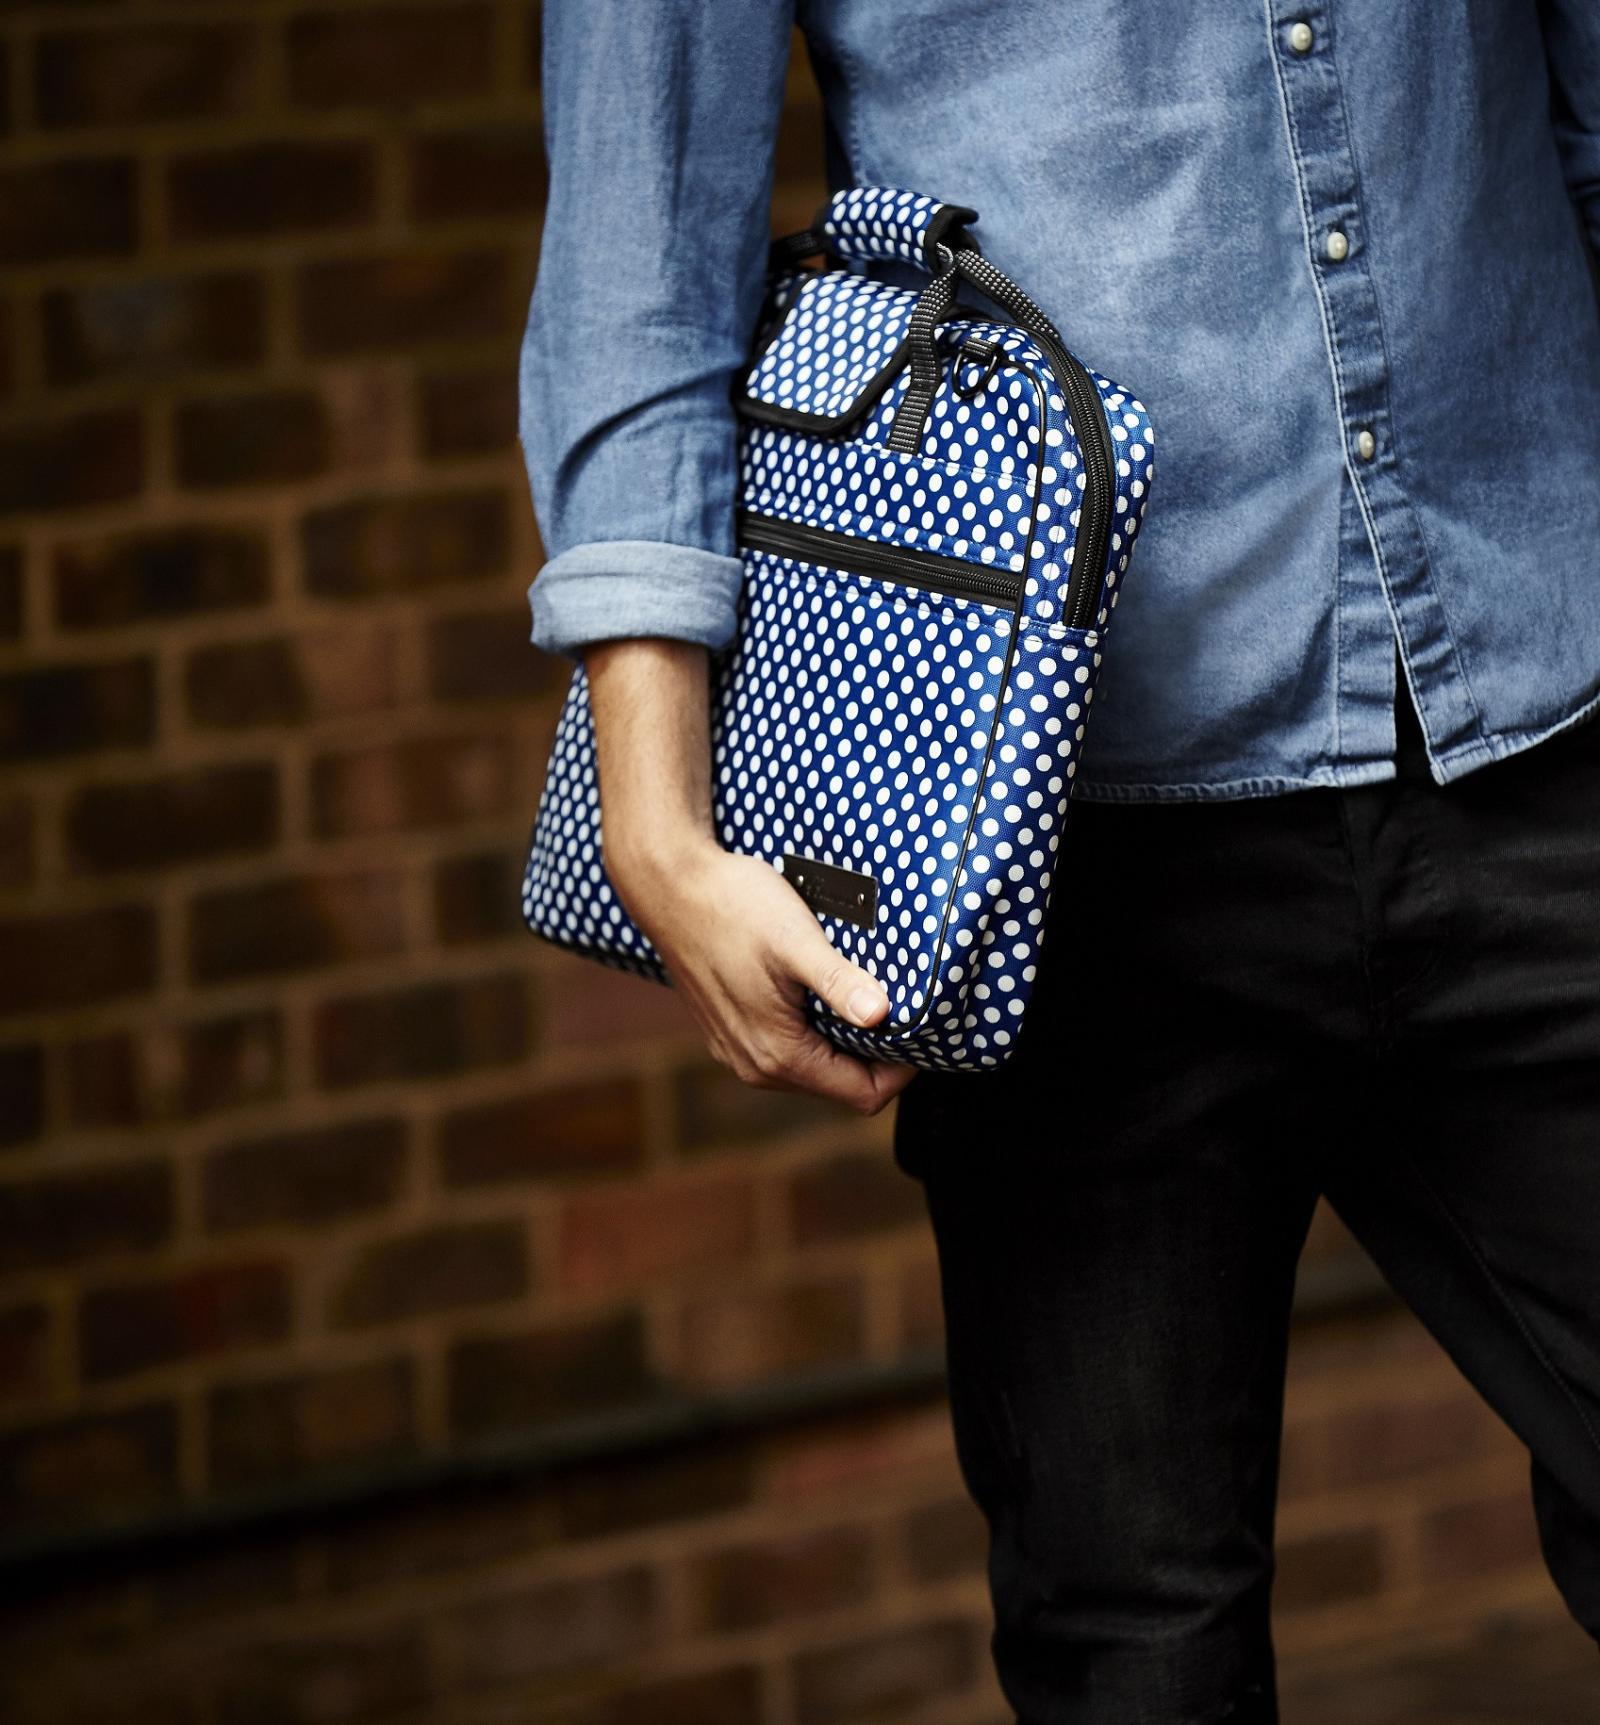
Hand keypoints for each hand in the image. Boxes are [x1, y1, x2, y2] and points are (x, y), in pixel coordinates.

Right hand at [613, 836, 915, 1114]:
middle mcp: (755, 1066)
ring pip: (814, 1066)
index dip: (902, 1068)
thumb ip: (838, 982)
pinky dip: (813, 1028)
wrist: (668, 884)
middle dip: (877, 1054)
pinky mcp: (728, 1030)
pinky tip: (819, 986)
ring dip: (844, 1038)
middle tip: (900, 1005)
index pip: (864, 1095)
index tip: (919, 1027)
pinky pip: (787, 1047)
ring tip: (863, 991)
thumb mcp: (795, 941)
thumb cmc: (731, 906)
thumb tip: (882, 1016)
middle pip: (841, 1084)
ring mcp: (737, 1050)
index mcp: (778, 1055)